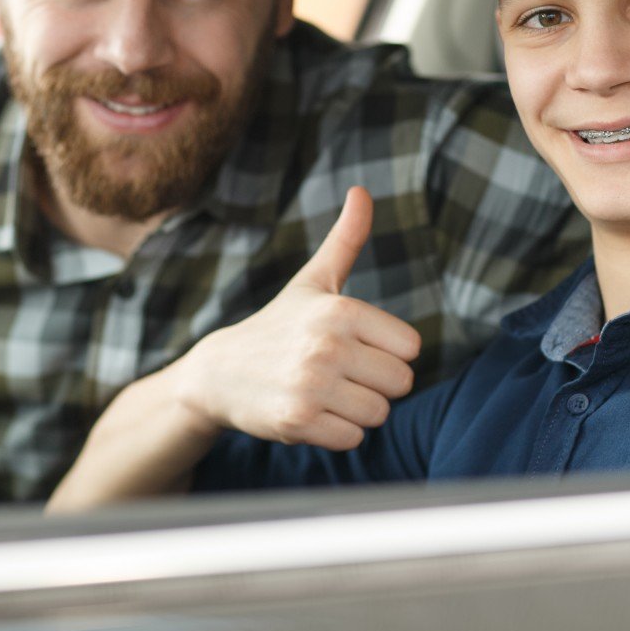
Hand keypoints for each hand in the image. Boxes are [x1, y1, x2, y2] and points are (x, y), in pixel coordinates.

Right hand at [173, 186, 421, 450]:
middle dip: (374, 384)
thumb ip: (346, 238)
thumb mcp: (312, 280)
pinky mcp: (296, 421)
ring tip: (322, 392)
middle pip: (401, 383)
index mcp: (340, 308)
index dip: (387, 352)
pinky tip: (309, 412)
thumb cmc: (278, 325)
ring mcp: (311, 384)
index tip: (355, 346)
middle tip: (338, 373)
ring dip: (355, 410)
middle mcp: (326, 344)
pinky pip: (352, 439)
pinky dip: (335, 433)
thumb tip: (361, 190)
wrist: (218, 373)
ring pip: (378, 414)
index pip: (411, 348)